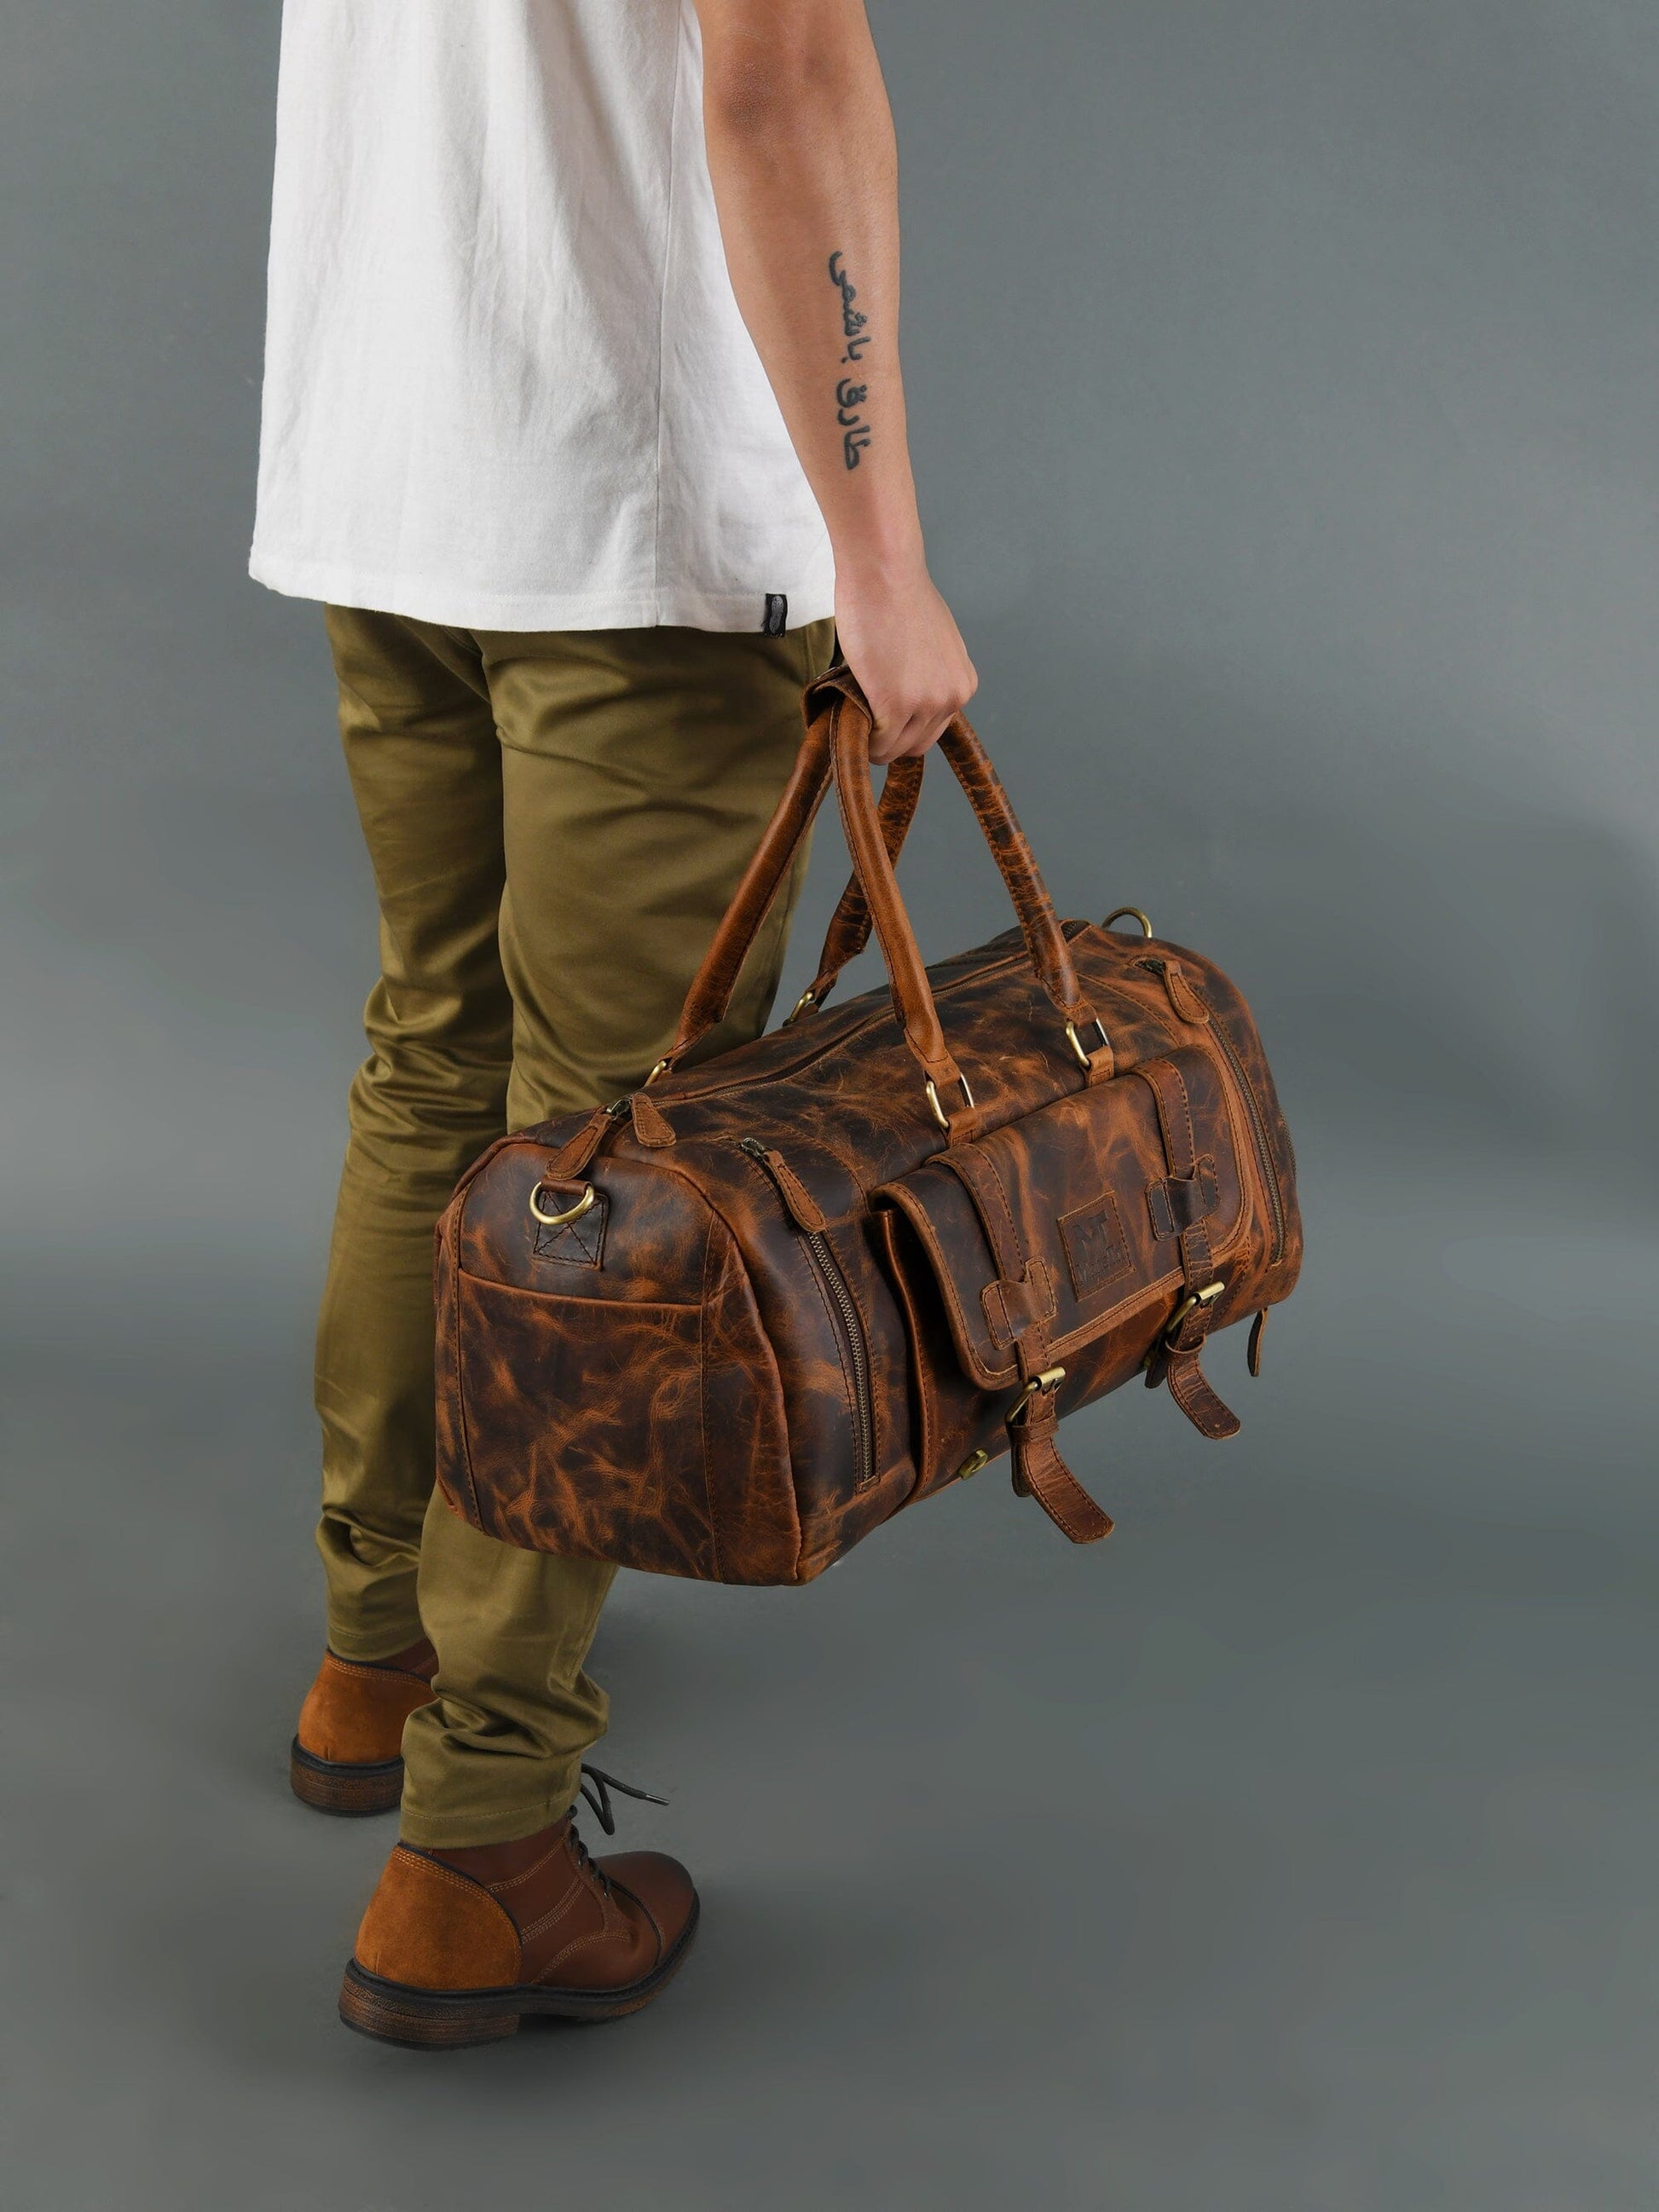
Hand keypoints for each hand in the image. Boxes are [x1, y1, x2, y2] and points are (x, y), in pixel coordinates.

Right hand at [833, 554, 977, 763]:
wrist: (884, 572)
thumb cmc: (897, 596)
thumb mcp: (929, 644)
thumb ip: (923, 675)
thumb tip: (899, 693)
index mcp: (962, 684)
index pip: (934, 729)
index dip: (904, 729)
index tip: (880, 720)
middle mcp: (953, 698)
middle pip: (917, 744)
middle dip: (890, 741)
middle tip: (862, 725)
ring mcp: (926, 704)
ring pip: (896, 748)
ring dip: (872, 742)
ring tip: (851, 719)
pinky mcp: (896, 705)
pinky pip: (877, 743)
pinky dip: (860, 740)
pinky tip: (846, 722)